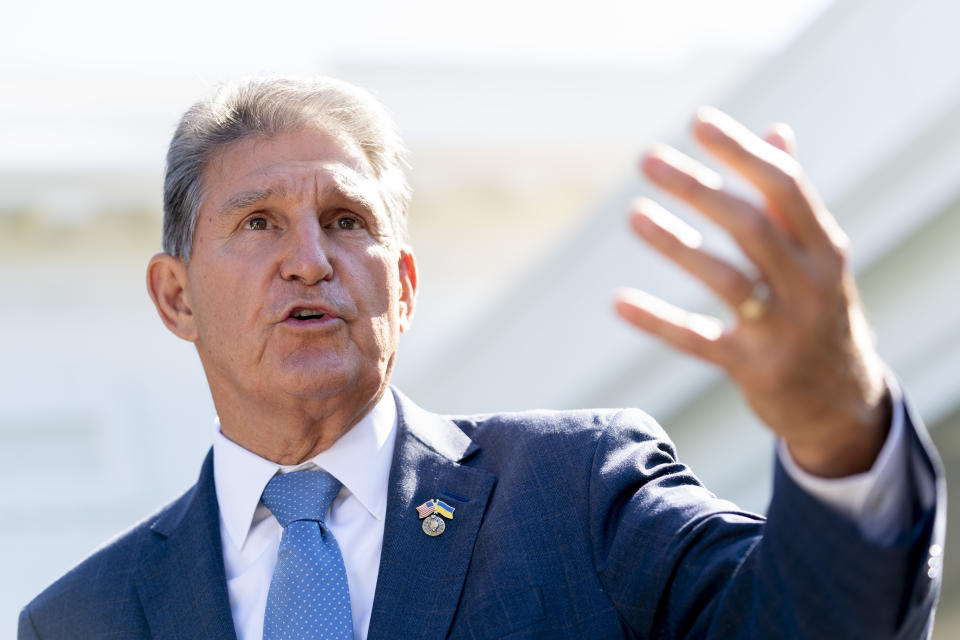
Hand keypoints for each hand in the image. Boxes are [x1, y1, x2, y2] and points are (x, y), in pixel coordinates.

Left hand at [614, 107, 890, 477]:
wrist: (842, 403)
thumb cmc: (818, 311)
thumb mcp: (818, 257)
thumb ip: (791, 200)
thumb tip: (776, 132)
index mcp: (826, 249)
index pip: (785, 188)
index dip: (742, 152)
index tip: (698, 122)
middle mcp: (811, 286)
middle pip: (751, 226)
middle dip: (698, 187)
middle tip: (648, 159)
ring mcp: (783, 330)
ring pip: (727, 280)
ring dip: (676, 244)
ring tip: (633, 215)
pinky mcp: (753, 369)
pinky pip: (698, 340)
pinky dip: (658, 321)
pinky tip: (619, 302)